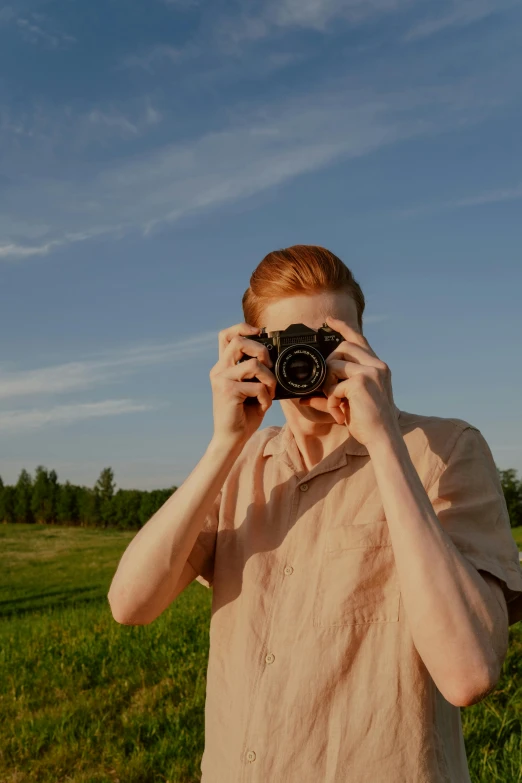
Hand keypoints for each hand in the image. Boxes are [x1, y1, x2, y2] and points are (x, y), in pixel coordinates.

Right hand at [209, 322, 276, 448]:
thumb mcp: (251, 387)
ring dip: (269, 378)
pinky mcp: (228, 392)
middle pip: (239, 341)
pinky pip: (257, 386)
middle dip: (262, 350)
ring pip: (253, 364)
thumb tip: (273, 356)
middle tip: (269, 367)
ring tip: (269, 392)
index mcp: (224, 366)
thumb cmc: (244, 414)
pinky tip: (263, 406)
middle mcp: (219, 370)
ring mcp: (221, 380)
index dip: (243, 327)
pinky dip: (266, 397)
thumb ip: (255, 371)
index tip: (259, 332)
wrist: (231, 439)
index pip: (226, 335)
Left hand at [321, 316, 399, 447]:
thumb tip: (303, 396)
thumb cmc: (368, 423)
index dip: (343, 327)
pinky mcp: (361, 382)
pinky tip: (340, 414)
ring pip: (334, 364)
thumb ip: (329, 395)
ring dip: (328, 385)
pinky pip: (334, 386)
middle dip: (328, 363)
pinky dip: (331, 402)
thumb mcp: (348, 403)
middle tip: (329, 386)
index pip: (359, 339)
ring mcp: (370, 372)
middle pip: (342, 347)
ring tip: (336, 403)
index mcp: (378, 367)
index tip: (328, 320)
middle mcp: (377, 365)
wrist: (382, 438)